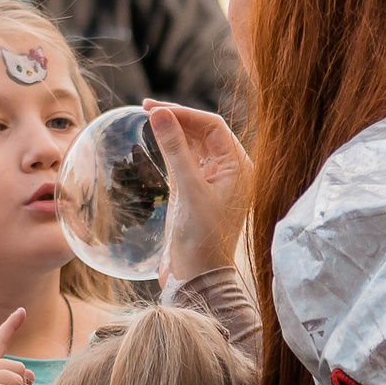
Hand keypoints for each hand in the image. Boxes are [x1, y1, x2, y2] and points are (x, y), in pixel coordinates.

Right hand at [144, 100, 251, 297]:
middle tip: (146, 108)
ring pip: (192, 145)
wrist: (197, 276)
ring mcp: (211, 181)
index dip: (185, 113)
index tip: (155, 109)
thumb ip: (175, 150)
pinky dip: (169, 148)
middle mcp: (229, 171)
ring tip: (147, 117)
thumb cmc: (201, 238)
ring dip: (172, 131)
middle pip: (203, 132)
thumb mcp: (188, 190)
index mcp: (239, 167)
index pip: (213, 126)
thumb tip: (160, 115)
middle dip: (177, 118)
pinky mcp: (194, 192)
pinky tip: (154, 139)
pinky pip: (183, 161)